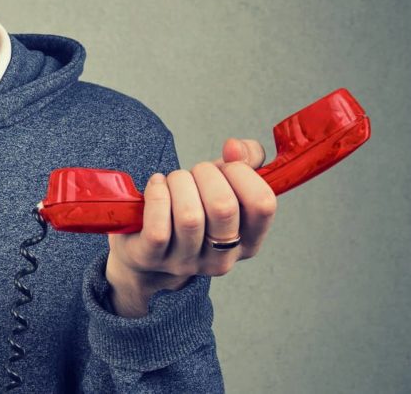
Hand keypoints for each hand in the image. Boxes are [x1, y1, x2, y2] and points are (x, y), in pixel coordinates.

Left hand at [105, 138, 277, 315]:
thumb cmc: (192, 208)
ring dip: (178, 183)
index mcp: (249, 241)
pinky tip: (156, 186)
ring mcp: (187, 262)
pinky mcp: (153, 258)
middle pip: (223, 206)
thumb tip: (235, 147)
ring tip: (172, 181)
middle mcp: (222, 258)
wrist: (147, 247)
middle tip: (194, 174)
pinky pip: (159, 227)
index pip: (263, 204)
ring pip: (189, 216)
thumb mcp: (223, 184)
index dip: (243, 173)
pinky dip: (156, 195)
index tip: (226, 167)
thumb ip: (244, 160)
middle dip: (205, 173)